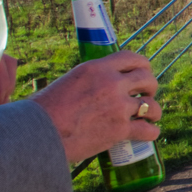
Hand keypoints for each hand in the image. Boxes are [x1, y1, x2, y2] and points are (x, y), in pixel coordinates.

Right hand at [31, 51, 160, 166]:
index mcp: (97, 68)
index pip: (132, 58)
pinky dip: (151, 133)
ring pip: (152, 105)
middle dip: (151, 87)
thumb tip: (95, 86)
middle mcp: (111, 83)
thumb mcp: (67, 82)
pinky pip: (147, 130)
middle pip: (147, 79)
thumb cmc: (43, 110)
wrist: (37, 134)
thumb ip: (88, 81)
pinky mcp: (120, 129)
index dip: (142, 66)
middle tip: (146, 95)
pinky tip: (149, 134)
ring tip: (150, 116)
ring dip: (154, 111)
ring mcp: (118, 106)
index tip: (143, 73)